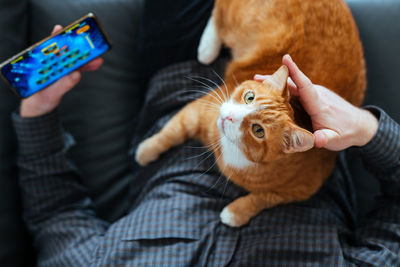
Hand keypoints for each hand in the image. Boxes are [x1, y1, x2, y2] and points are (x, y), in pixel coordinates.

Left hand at [20, 25, 103, 117]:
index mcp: (40, 65)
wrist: (40, 108)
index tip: (62, 30)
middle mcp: (50, 64)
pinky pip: (77, 69)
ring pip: (73, 60)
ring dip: (85, 58)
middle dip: (77, 48)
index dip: (55, 38)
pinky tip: (95, 64)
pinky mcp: (66, 75)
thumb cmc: (38, 100)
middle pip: (64, 52)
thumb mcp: (49, 94)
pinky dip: (86, 66)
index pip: (47, 48)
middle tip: (89, 45)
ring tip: (98, 58)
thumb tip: (75, 74)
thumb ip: (61, 85)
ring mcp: (59, 69)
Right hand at [254, 55, 377, 150]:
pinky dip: (283, 89)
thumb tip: (317, 139)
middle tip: (255, 79)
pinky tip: (272, 93)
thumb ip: (325, 139)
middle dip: (275, 79)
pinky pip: (296, 90)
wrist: (359, 125)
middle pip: (293, 83)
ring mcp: (315, 94)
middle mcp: (316, 95)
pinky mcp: (313, 97)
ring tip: (258, 84)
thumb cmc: (346, 132)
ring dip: (276, 84)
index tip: (285, 58)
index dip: (295, 71)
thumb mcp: (336, 139)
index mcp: (319, 104)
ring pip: (293, 86)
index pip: (305, 85)